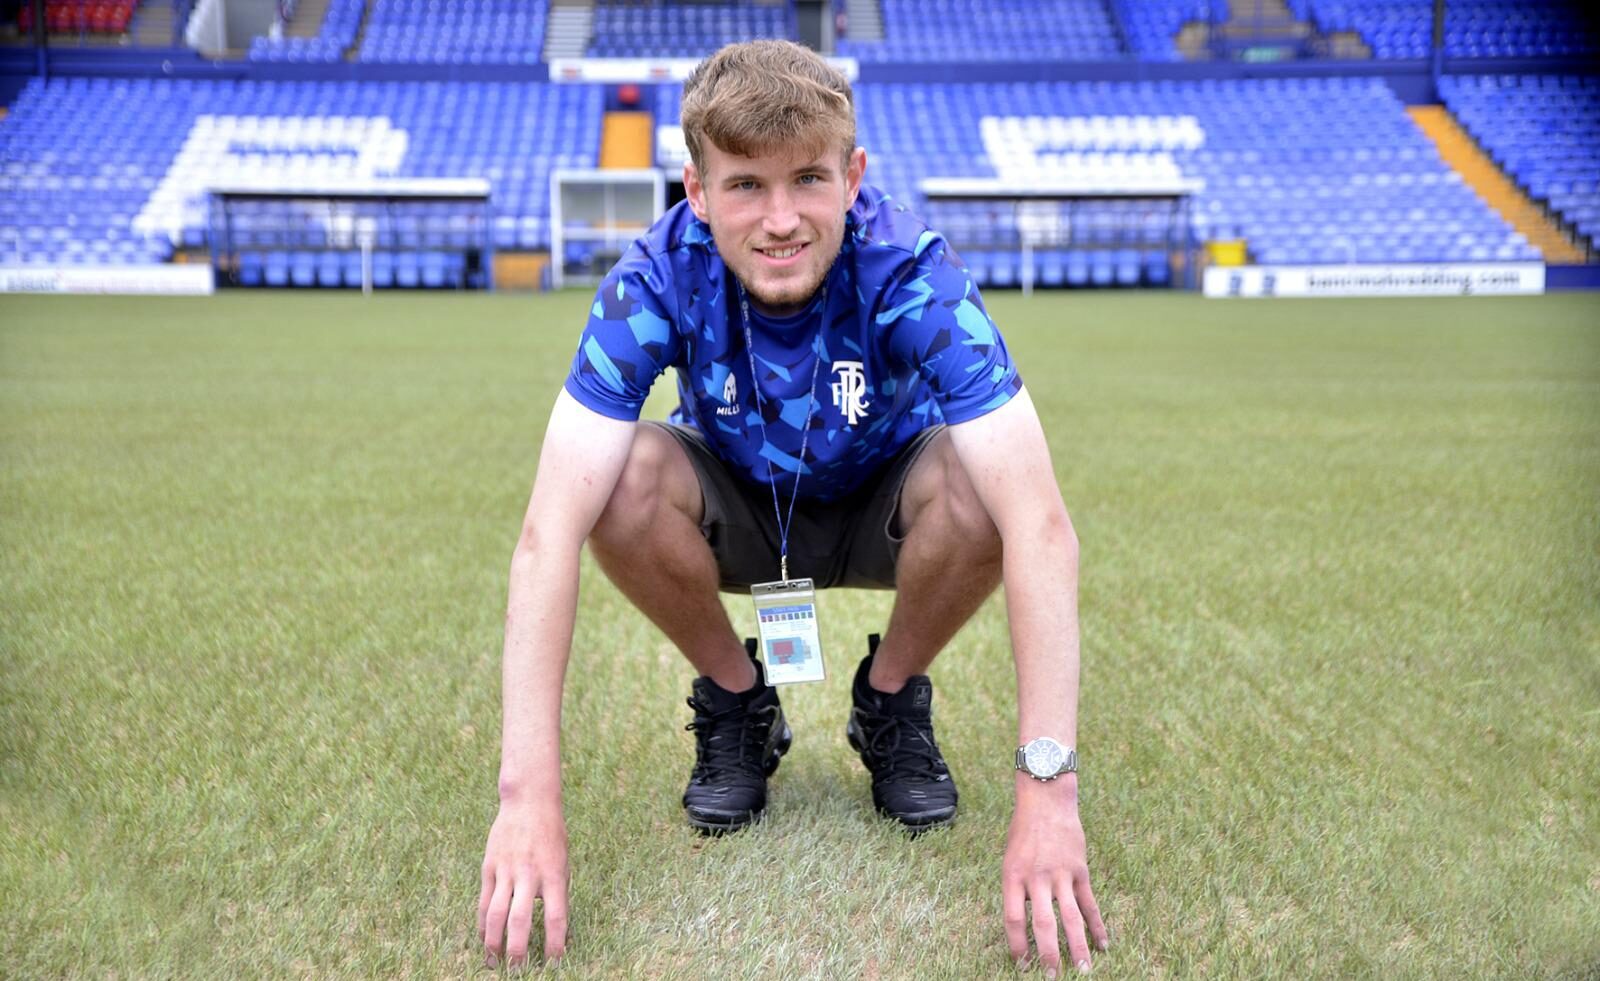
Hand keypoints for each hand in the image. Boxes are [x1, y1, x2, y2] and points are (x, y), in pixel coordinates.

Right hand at [478, 801, 568, 968]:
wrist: (529, 802)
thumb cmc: (551, 836)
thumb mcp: (563, 862)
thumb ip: (558, 893)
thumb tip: (559, 930)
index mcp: (554, 874)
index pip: (556, 917)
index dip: (555, 943)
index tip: (554, 963)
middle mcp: (529, 874)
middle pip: (520, 920)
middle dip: (518, 950)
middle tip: (518, 970)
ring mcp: (506, 870)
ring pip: (496, 914)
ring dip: (494, 943)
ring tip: (495, 963)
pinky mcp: (489, 867)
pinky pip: (484, 902)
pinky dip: (484, 924)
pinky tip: (485, 939)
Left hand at [1002, 778, 1107, 974]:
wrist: (1046, 800)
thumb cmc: (1024, 832)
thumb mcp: (1010, 859)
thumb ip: (1018, 890)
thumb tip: (1025, 926)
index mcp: (1013, 876)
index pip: (1014, 919)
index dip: (1017, 945)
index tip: (1023, 965)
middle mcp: (1037, 878)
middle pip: (1044, 925)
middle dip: (1049, 955)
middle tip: (1051, 977)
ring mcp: (1061, 874)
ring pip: (1071, 918)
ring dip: (1078, 947)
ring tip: (1082, 971)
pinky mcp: (1080, 870)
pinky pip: (1089, 903)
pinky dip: (1097, 925)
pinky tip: (1103, 944)